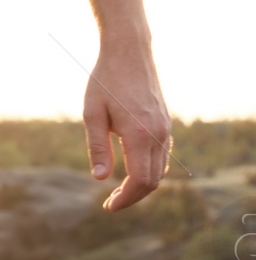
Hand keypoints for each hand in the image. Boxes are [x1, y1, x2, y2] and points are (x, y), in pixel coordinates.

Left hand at [82, 48, 170, 210]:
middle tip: (110, 203)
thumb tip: (100, 179)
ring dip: (142, 185)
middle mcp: (158, 134)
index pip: (139, 181)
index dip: (125, 199)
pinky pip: (163, 156)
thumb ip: (97, 147)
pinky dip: (150, 169)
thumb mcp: (92, 114)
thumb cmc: (105, 81)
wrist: (129, 52)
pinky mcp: (166, 123)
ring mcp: (165, 128)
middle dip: (132, 197)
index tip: (108, 207)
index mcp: (139, 135)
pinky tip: (132, 170)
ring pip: (161, 170)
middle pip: (152, 181)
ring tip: (119, 190)